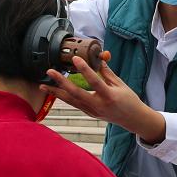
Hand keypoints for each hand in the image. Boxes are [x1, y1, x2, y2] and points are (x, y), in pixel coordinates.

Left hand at [41, 53, 165, 144]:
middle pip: (76, 94)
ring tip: (43, 86)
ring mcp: (92, 111)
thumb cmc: (129, 100)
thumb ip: (107, 72)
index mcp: (109, 96)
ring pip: (71, 101)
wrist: (133, 119)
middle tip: (50, 72)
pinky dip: (64, 97)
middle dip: (61, 83)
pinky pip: (74, 104)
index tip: (75, 59)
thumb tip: (99, 57)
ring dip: (56, 93)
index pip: (94, 81)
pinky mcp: (89, 113)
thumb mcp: (120, 84)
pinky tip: (55, 92)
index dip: (84, 69)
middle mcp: (98, 106)